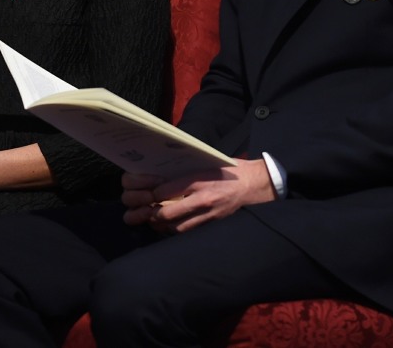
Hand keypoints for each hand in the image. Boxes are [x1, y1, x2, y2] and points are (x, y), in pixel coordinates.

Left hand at [120, 159, 275, 233]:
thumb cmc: (228, 169)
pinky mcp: (212, 223)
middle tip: (137, 210)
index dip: (149, 193)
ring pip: (175, 227)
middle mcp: (202, 199)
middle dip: (148, 213)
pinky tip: (163, 225)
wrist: (255, 184)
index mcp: (199, 179)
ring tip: (145, 218)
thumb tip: (158, 173)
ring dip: (158, 225)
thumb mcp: (205, 162)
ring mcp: (208, 214)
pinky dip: (172, 229)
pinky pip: (187, 230)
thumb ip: (184, 170)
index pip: (165, 190)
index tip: (139, 190)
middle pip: (167, 213)